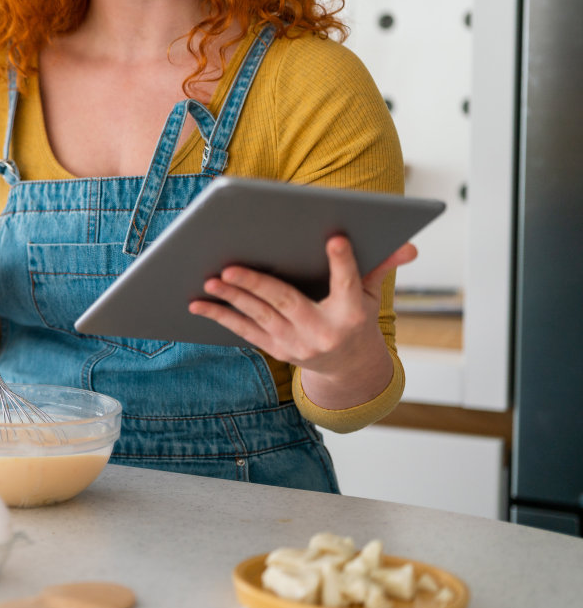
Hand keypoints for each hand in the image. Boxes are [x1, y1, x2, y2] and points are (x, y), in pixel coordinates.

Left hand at [187, 236, 417, 406]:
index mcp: (352, 313)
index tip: (334, 238)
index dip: (342, 262)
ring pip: (260, 317)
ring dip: (232, 299)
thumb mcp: (373, 295)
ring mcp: (297, 345)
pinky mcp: (277, 351)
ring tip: (211, 280)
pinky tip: (198, 303)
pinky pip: (245, 332)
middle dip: (257, 284)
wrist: (350, 368)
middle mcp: (323, 332)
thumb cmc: (357, 318)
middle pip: (288, 302)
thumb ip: (382, 267)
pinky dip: (221, 317)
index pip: (349, 284)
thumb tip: (409, 247)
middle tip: (230, 266)